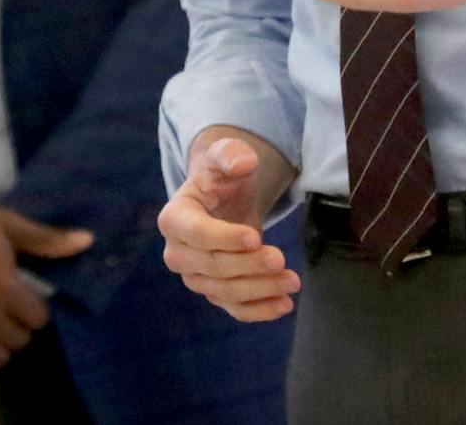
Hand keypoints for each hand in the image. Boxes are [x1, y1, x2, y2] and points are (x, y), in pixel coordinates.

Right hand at [158, 135, 300, 321]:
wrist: (222, 199)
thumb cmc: (221, 176)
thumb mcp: (226, 156)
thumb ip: (231, 155)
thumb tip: (242, 163)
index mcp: (174, 218)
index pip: (197, 234)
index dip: (225, 238)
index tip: (255, 237)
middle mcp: (177, 253)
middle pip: (212, 267)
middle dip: (248, 266)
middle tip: (280, 258)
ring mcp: (194, 276)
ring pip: (225, 292)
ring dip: (260, 290)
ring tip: (292, 281)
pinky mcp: (214, 292)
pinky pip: (234, 308)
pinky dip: (259, 311)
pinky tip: (284, 305)